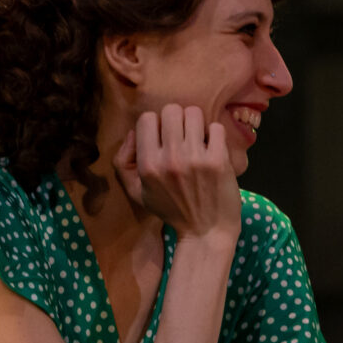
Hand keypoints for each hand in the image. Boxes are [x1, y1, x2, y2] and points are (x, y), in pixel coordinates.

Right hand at [114, 105, 243, 243]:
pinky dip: (215, 135)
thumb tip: (133, 131)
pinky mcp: (218, 160)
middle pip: (172, 110)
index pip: (146, 119)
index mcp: (148, 165)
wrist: (206, 232)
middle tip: (183, 135)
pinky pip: (216, 128)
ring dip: (197, 124)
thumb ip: (123, 162)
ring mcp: (196, 158)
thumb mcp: (136, 192)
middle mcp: (170, 159)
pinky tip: (213, 148)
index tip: (164, 137)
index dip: (155, 124)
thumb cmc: (171, 211)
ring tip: (198, 139)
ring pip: (194, 113)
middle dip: (177, 119)